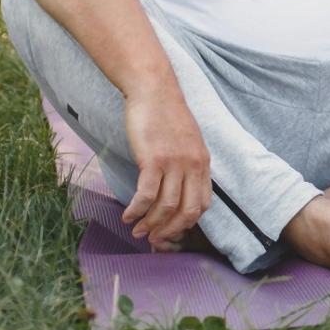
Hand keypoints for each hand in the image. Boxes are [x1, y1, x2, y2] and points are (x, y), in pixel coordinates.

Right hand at [120, 87, 211, 245]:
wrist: (154, 90)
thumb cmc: (166, 115)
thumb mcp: (188, 141)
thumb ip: (188, 164)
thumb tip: (178, 188)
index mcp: (203, 163)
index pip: (203, 204)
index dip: (187, 223)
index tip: (171, 230)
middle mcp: (193, 165)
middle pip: (187, 212)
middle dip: (170, 231)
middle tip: (153, 239)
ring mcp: (174, 163)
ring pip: (166, 206)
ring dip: (150, 224)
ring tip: (136, 230)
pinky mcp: (153, 159)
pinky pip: (146, 195)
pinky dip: (136, 210)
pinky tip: (127, 215)